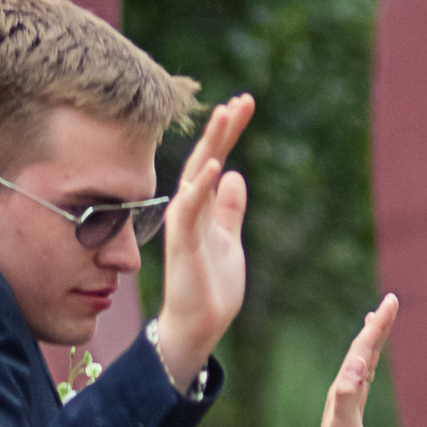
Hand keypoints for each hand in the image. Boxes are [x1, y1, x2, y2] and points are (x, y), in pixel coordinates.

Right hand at [149, 95, 254, 388]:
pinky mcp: (183, 244)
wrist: (198, 325)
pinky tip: (214, 165)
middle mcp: (189, 210)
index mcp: (202, 207)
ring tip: (225, 115)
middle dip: (222, 129)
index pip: (215, 159)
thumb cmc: (211, 286)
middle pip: (206, 158)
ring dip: (211, 145)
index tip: (244, 103)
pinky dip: (199, 187)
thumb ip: (229, 210)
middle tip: (241, 100)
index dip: (228, 132)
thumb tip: (234, 177)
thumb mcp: (229, 240)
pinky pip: (190, 210)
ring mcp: (184, 225)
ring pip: (195, 175)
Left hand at [292, 299, 398, 426]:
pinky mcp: (352, 416)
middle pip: (362, 350)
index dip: (378, 326)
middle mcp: (343, 393)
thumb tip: (355, 366)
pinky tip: (368, 366)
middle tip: (391, 302)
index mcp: (344, 392)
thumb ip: (346, 399)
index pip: (363, 350)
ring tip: (378, 323)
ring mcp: (347, 404)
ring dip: (372, 341)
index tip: (392, 301)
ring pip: (362, 363)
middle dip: (377, 325)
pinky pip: (363, 380)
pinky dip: (369, 364)